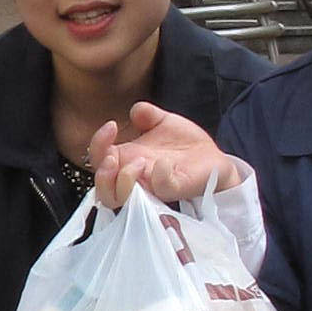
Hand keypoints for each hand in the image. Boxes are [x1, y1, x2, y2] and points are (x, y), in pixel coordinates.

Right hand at [85, 104, 248, 212]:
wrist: (214, 158)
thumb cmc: (185, 145)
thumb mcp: (164, 122)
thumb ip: (148, 114)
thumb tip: (135, 110)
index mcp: (128, 159)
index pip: (99, 160)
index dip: (97, 144)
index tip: (111, 125)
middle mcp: (136, 177)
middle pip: (103, 191)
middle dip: (102, 172)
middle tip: (113, 154)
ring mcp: (154, 187)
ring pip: (122, 200)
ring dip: (123, 180)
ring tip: (138, 161)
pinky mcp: (175, 190)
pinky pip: (161, 189)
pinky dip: (160, 176)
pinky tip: (166, 162)